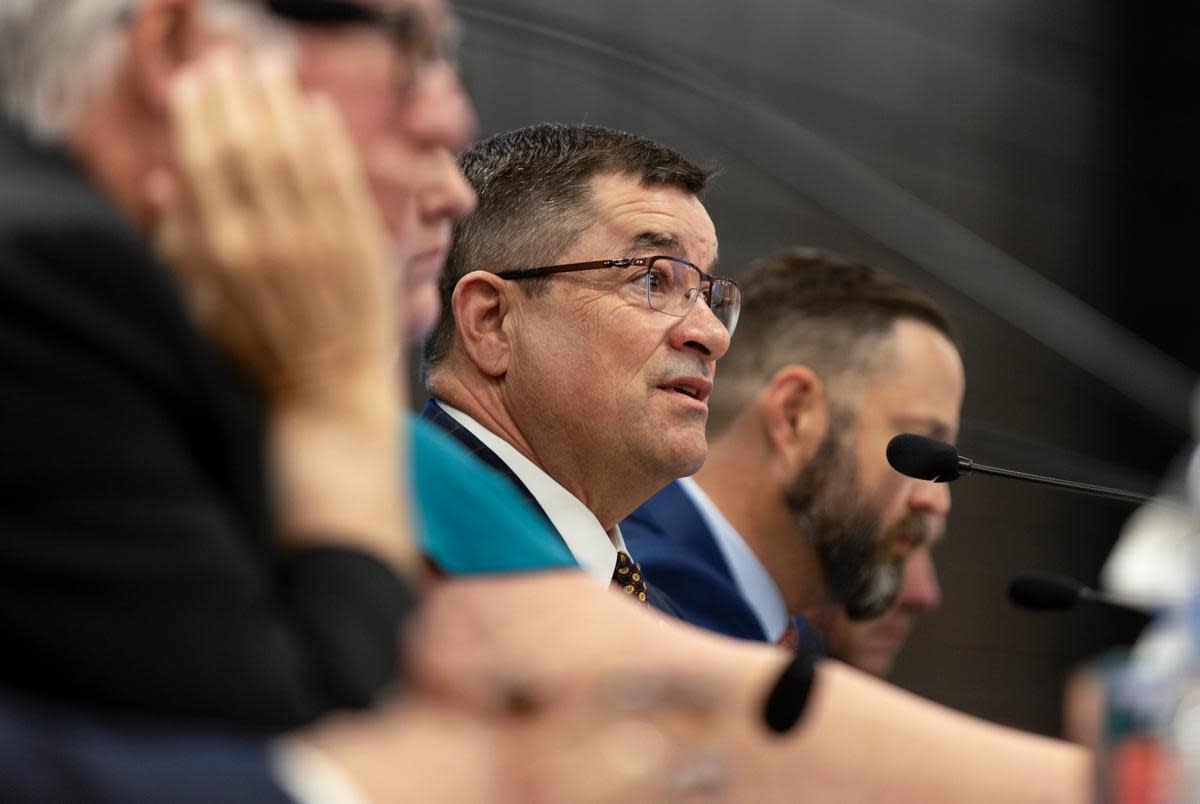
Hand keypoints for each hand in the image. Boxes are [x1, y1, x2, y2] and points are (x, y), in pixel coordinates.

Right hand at [158, 49, 399, 410]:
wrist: (332, 398)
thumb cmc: (260, 359)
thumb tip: (165, 181)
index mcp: (223, 253)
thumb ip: (180, 245)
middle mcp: (271, 239)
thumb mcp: (201, 310)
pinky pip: (345, 176)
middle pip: (250, 144)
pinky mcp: (363, 245)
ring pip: (298, 150)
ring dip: (281, 102)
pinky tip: (316, 108)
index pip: (206, 160)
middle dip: (237, 95)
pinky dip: (330, 138)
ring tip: (269, 70)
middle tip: (230, 61)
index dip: (200, 113)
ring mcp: (323, 240)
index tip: (195, 81)